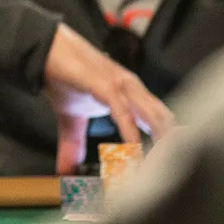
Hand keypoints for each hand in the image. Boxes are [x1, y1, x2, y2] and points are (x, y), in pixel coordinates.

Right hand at [44, 24, 174, 173]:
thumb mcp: (70, 118)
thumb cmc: (63, 75)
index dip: (171, 144)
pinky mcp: (104, 84)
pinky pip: (123, 110)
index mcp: (131, 96)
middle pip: (164, 120)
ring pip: (152, 115)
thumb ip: (73, 145)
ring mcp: (120, 85)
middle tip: (170, 175)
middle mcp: (132, 90)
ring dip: (157, 144)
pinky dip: (130, 132)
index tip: (176, 167)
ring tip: (157, 169)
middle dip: (170, 148)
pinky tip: (132, 149)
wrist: (47, 48)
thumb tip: (65, 170)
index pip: (160, 121)